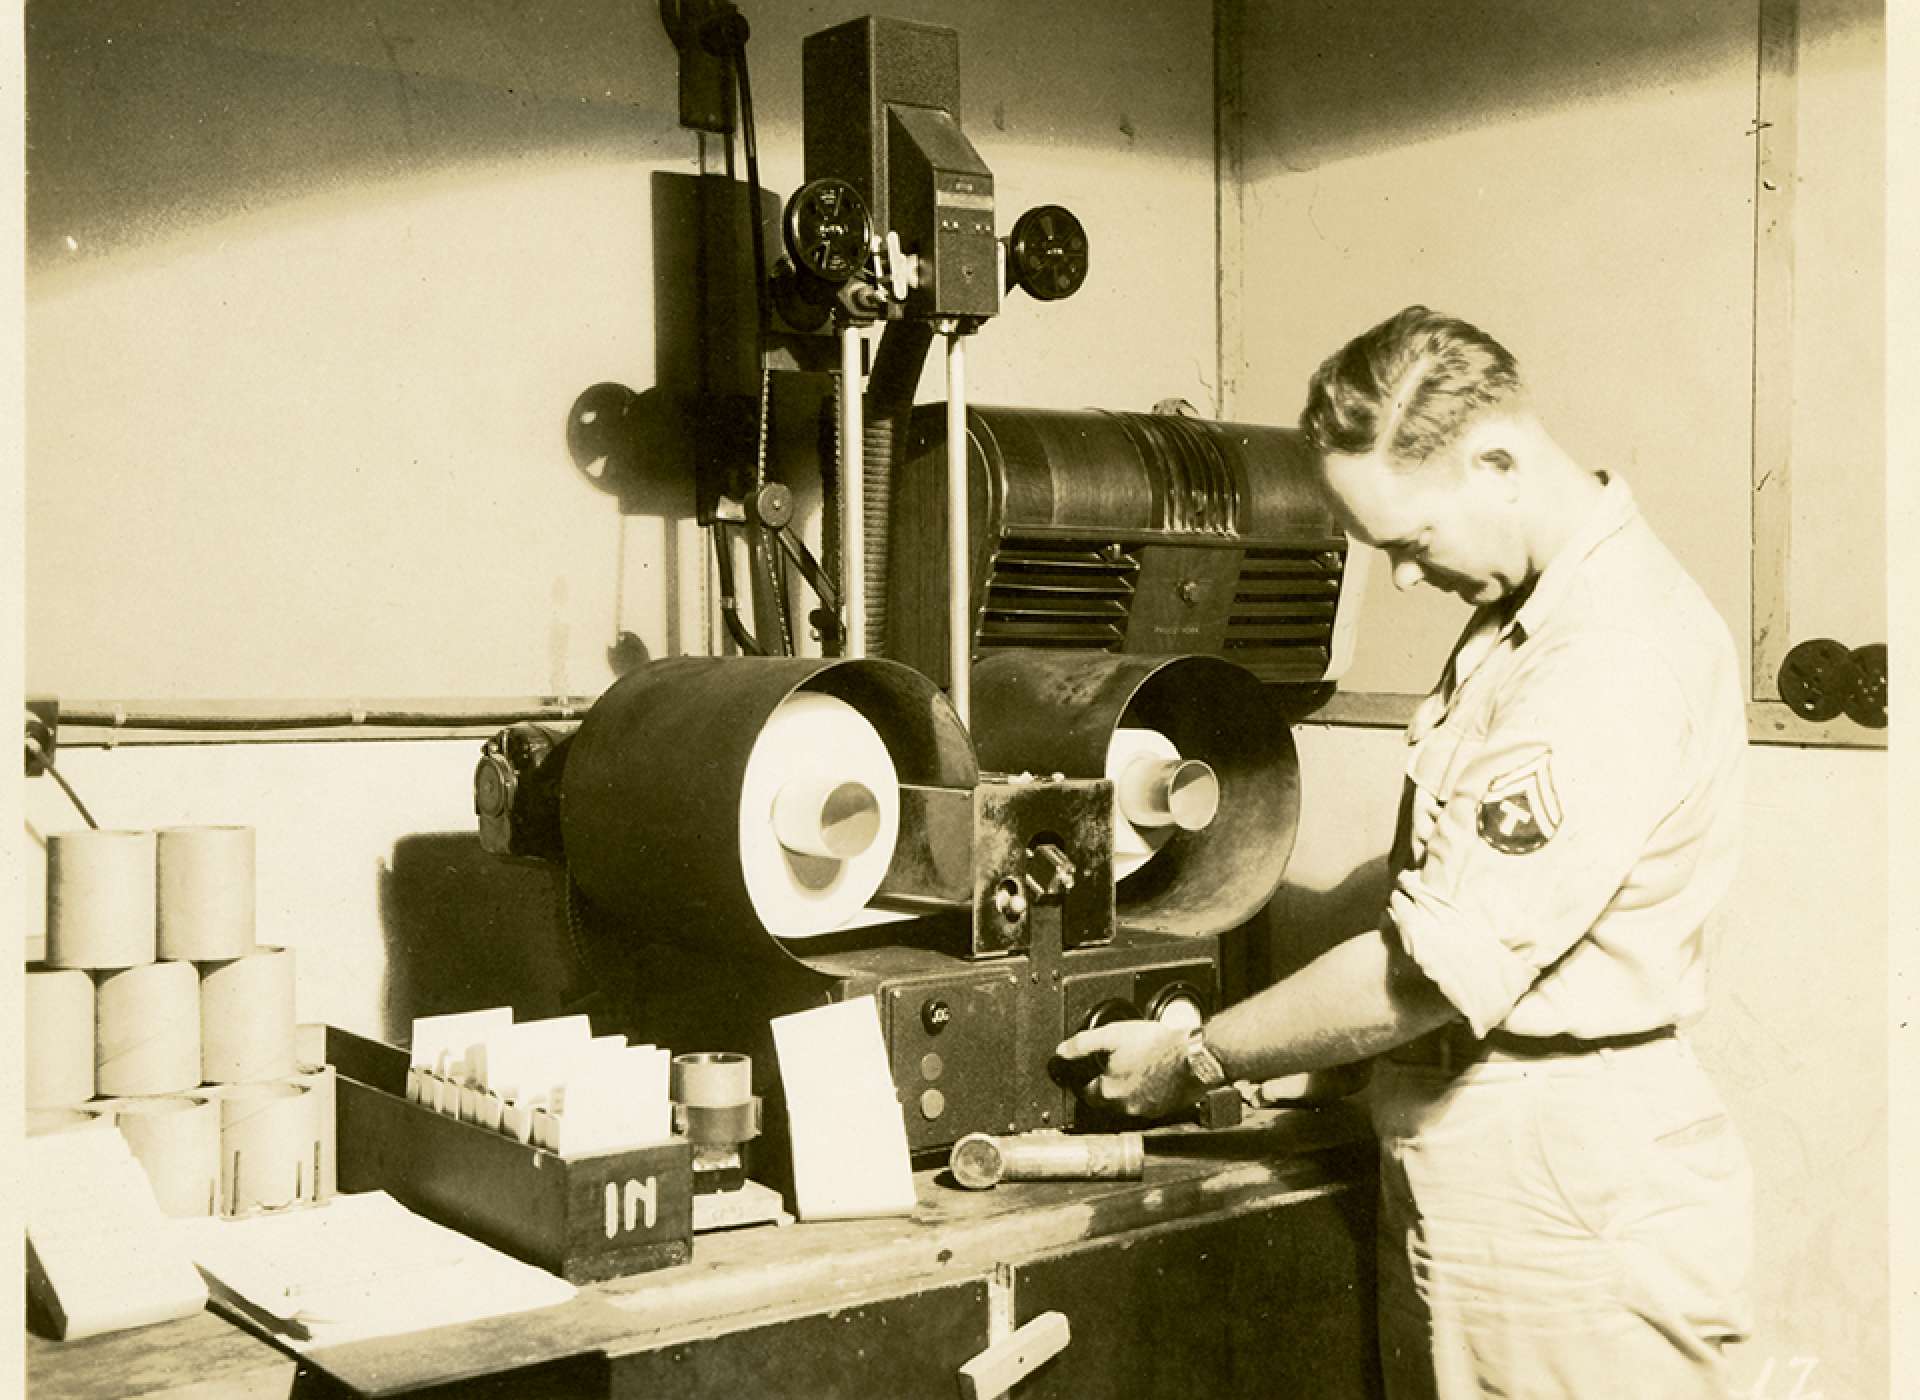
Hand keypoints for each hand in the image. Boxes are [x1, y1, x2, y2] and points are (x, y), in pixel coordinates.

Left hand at [1052, 1021, 1192, 1118]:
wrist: (1193, 1056)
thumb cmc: (1156, 1045)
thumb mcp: (1113, 1036)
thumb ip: (1083, 1044)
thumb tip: (1062, 1051)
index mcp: (1109, 1093)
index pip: (1085, 1094)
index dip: (1082, 1081)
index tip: (1086, 1073)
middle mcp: (1126, 1108)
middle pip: (1105, 1101)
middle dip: (1104, 1086)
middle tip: (1110, 1068)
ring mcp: (1147, 1112)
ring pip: (1127, 1104)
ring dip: (1125, 1091)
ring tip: (1132, 1070)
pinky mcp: (1165, 1110)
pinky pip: (1148, 1104)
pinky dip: (1145, 1094)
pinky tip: (1151, 1077)